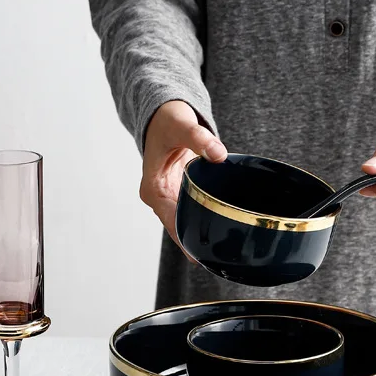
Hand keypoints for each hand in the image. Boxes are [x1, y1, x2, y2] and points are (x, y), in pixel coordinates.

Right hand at [141, 100, 226, 245]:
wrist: (164, 115)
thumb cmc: (167, 120)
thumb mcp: (180, 125)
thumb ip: (199, 138)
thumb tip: (218, 153)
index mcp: (153, 189)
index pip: (171, 221)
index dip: (185, 239)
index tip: (199, 256)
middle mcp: (160, 198)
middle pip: (178, 229)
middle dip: (195, 244)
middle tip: (218, 260)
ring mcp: (170, 199)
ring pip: (186, 224)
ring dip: (201, 235)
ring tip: (221, 255)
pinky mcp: (180, 195)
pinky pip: (192, 213)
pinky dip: (205, 220)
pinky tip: (221, 234)